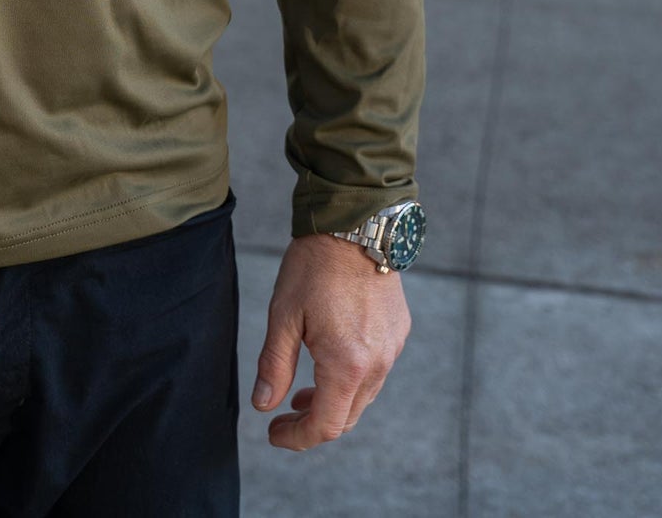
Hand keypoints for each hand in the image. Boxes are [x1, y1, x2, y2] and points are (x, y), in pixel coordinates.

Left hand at [250, 232, 411, 450]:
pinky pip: (375, 371)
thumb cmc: (314, 266)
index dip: (297, 436)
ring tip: (302, 393)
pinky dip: (351, 379)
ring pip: (363, 396)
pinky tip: (328, 362)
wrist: (355, 225)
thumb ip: (274, 364)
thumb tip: (263, 405)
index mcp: (347, 365)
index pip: (326, 425)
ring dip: (332, 401)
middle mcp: (377, 364)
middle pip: (347, 417)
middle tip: (282, 415)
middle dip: (313, 422)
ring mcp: (392, 349)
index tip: (273, 433)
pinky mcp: (398, 332)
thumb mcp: (283, 315)